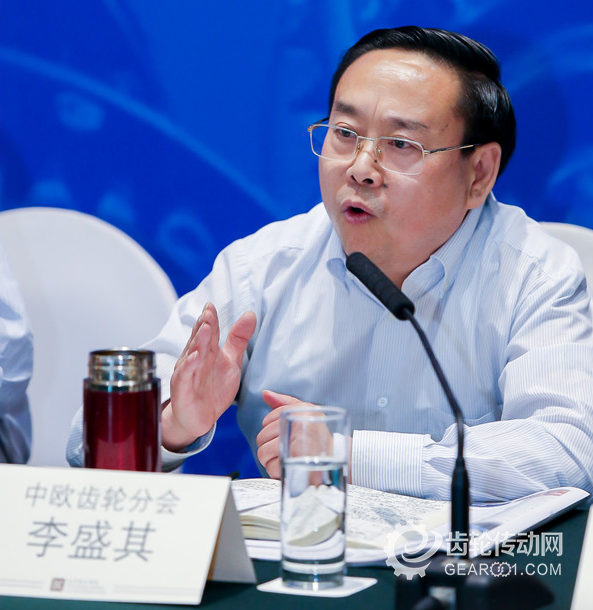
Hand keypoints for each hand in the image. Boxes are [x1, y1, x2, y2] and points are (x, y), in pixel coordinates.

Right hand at [161, 302, 255, 450]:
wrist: (199, 418)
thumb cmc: (213, 388)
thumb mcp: (231, 361)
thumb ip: (239, 339)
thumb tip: (250, 314)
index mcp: (206, 351)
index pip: (207, 331)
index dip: (209, 319)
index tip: (211, 306)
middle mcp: (194, 359)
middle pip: (199, 339)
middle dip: (203, 325)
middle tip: (208, 312)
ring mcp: (187, 373)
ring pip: (191, 354)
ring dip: (197, 341)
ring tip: (204, 328)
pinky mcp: (183, 390)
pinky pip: (185, 377)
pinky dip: (189, 367)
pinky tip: (195, 357)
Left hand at [256, 391, 334, 478]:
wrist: (335, 456)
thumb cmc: (317, 434)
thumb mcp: (304, 410)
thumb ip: (283, 401)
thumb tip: (266, 394)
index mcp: (298, 410)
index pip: (266, 421)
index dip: (272, 431)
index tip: (285, 435)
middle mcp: (297, 423)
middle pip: (261, 438)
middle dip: (269, 446)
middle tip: (285, 448)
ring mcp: (295, 442)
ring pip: (263, 453)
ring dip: (271, 460)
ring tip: (286, 458)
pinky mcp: (295, 461)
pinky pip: (271, 467)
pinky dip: (276, 471)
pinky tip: (288, 467)